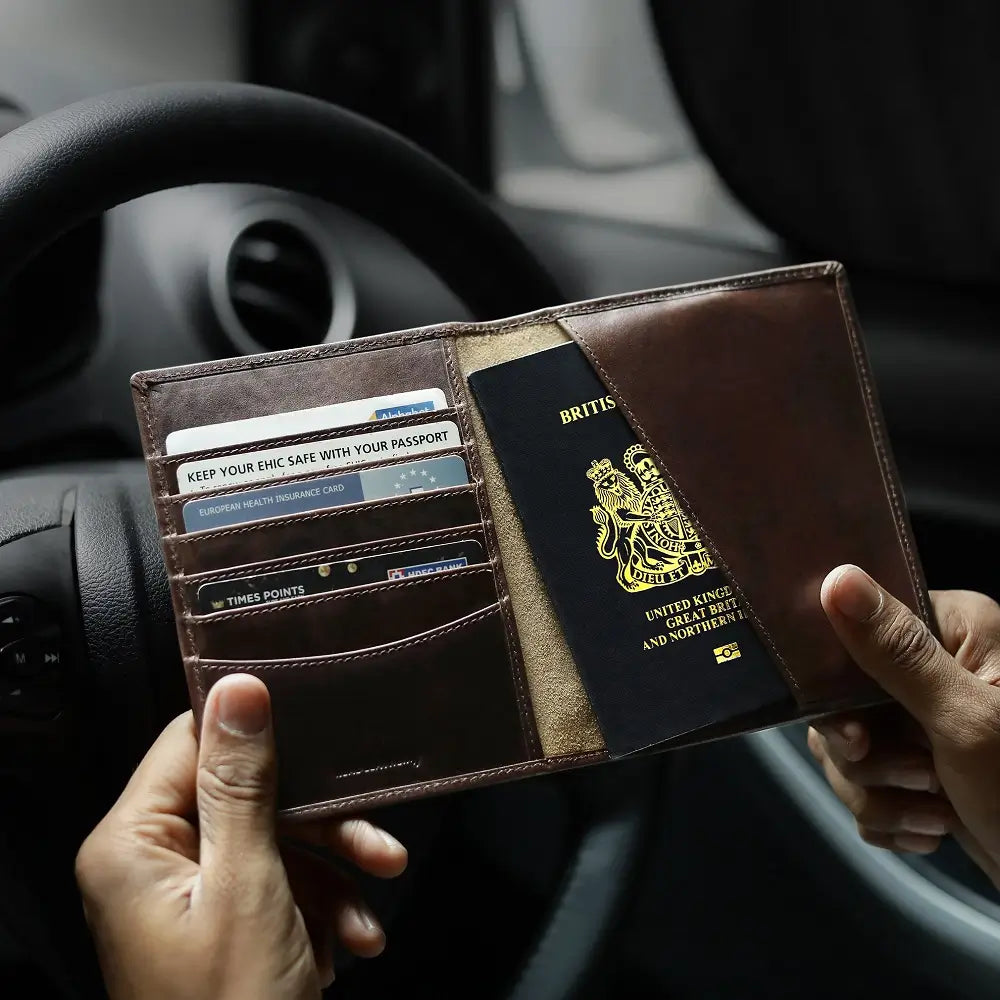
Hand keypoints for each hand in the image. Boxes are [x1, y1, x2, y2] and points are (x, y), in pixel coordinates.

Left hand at [76, 675, 407, 999]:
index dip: (258, 734)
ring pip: (273, 843)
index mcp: (132, 844)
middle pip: (246, 796)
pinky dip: (320, 908)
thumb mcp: (248, 887)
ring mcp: (188, 895)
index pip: (191, 742)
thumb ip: (243, 783)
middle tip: (378, 841)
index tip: (322, 729)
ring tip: (374, 911)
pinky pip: (277, 885)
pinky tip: (353, 943)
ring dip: (332, 873)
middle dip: (321, 824)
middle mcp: (153, 861)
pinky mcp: (220, 923)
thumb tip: (239, 685)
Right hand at [809, 565, 999, 885]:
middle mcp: (936, 664)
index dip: (839, 692)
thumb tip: (838, 577)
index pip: (855, 634)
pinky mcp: (919, 764)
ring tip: (935, 817)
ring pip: (847, 748)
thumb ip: (897, 653)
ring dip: (880, 794)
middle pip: (841, 700)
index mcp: (955, 630)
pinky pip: (864, 782)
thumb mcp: (966, 722)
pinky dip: (889, 814)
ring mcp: (925, 717)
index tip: (858, 736)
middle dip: (868, 759)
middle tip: (921, 779)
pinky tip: (929, 830)